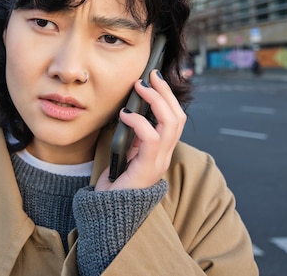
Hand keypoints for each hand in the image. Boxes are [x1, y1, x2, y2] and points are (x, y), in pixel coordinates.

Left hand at [95, 70, 185, 190]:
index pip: (175, 119)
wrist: (109, 212)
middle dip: (166, 92)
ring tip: (140, 87)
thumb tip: (130, 111)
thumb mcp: (125, 153)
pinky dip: (139, 121)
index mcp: (161, 151)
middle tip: (151, 75)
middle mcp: (165, 156)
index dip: (168, 97)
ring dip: (156, 100)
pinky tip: (125, 115)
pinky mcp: (148, 168)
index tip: (155, 78)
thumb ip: (132, 136)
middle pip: (177, 117)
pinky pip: (151, 138)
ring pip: (170, 123)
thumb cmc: (114, 183)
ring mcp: (159, 162)